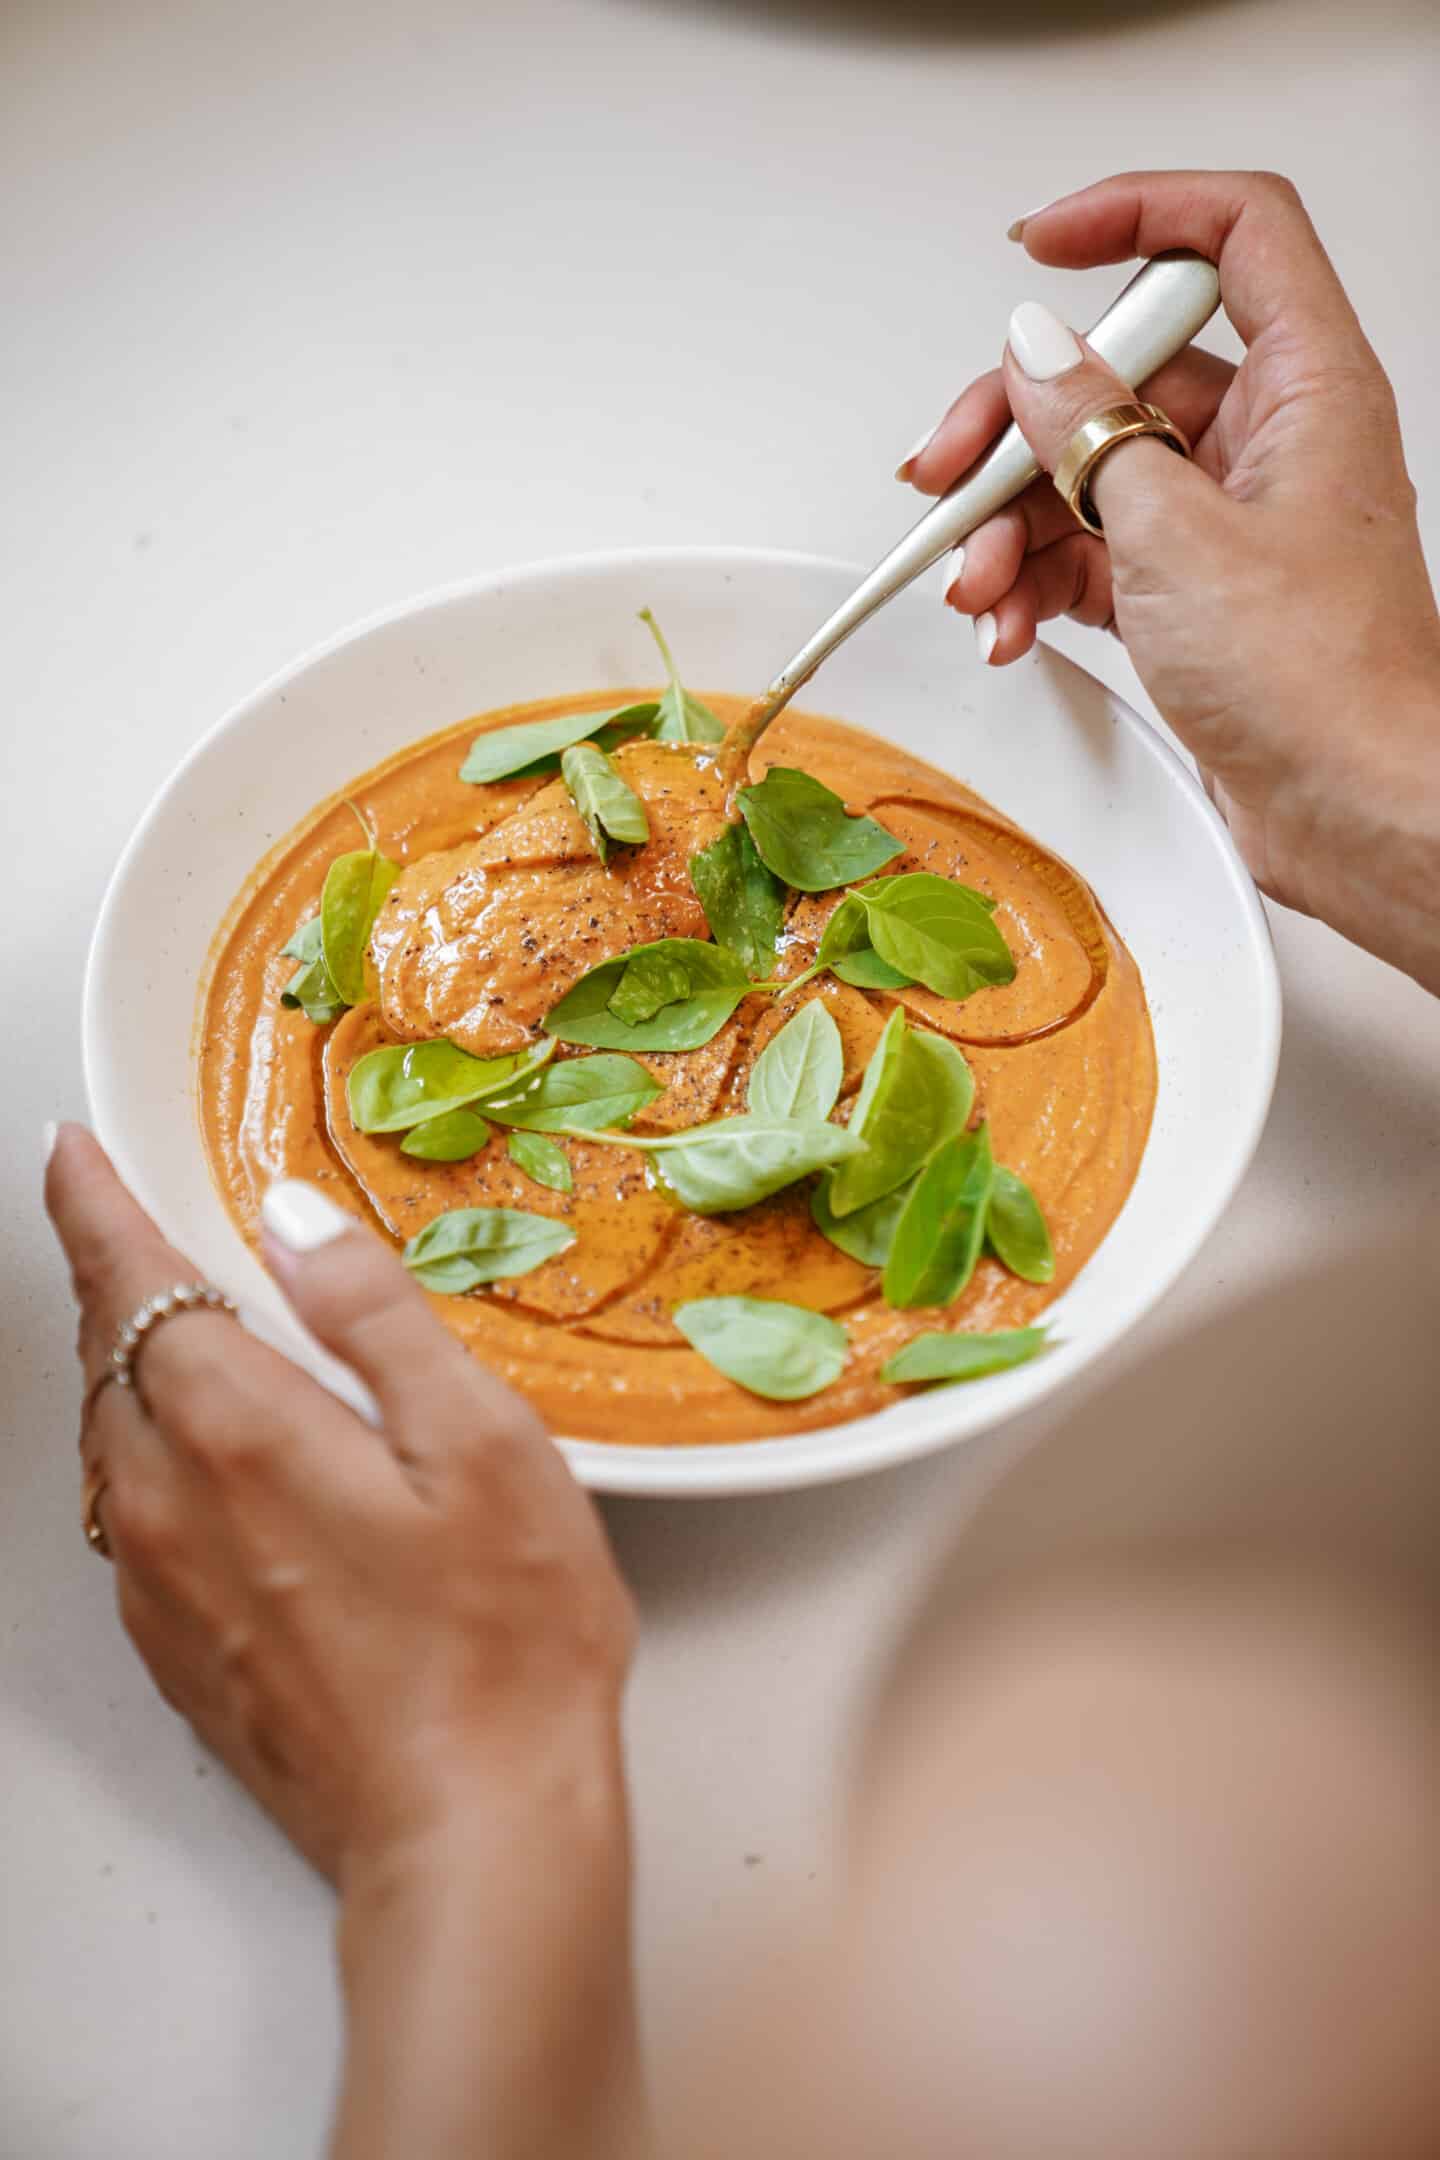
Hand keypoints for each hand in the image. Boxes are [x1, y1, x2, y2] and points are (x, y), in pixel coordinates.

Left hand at [45, 1128, 639, 2157]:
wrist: (472, 1831)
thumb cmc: (504, 1641)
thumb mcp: (481, 1443)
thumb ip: (375, 1317)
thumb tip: (292, 1221)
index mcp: (240, 1434)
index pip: (131, 1285)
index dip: (93, 1206)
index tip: (71, 1155)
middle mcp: (174, 1508)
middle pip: (104, 1362)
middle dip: (111, 1282)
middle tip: (130, 1226)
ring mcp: (166, 1594)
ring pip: (108, 1447)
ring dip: (124, 1374)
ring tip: (169, 1334)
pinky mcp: (185, 1658)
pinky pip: (132, 1526)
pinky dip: (146, 1463)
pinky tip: (204, 1472)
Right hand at [903, 170, 1439, 992]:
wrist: (1352, 812)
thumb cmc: (1321, 684)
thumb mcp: (1178, 536)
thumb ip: (1093, 434)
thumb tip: (1036, 355)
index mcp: (1306, 387)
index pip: (1229, 236)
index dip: (1133, 214)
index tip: (1040, 249)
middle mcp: (1270, 440)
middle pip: (1120, 374)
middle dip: (1019, 427)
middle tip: (951, 473)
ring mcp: (1228, 519)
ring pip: (1090, 474)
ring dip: (1012, 527)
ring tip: (977, 584)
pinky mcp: (1193, 593)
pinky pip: (1093, 553)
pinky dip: (1038, 583)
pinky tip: (1007, 623)